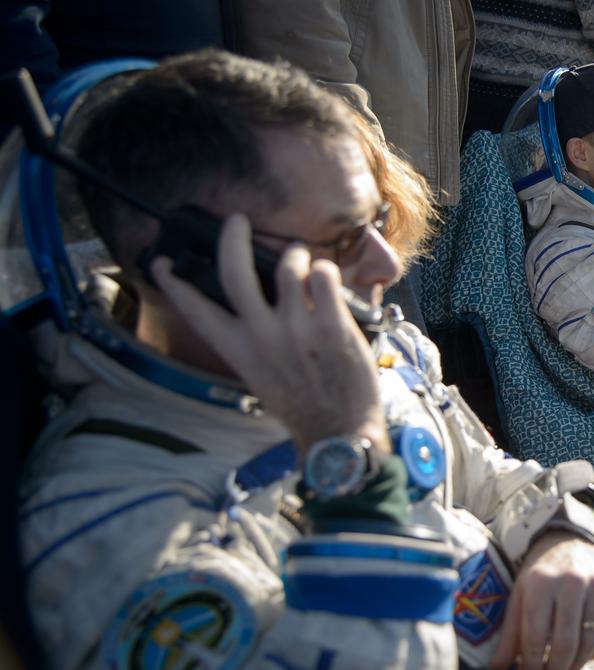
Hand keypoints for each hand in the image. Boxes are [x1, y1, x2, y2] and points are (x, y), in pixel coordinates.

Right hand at [151, 214, 386, 453]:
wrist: (339, 431)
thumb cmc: (303, 404)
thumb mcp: (260, 377)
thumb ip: (252, 342)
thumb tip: (254, 309)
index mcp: (237, 350)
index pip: (195, 309)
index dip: (173, 284)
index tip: (161, 263)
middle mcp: (261, 335)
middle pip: (234, 271)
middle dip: (232, 237)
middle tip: (236, 221)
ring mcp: (296, 329)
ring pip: (288, 265)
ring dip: (296, 255)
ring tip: (303, 260)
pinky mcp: (331, 325)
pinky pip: (324, 276)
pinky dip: (326, 271)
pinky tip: (327, 281)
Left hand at [490, 532, 593, 669]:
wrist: (569, 539)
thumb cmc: (540, 572)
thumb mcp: (519, 595)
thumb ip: (511, 632)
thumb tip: (498, 669)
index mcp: (541, 582)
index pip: (536, 636)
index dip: (532, 667)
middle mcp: (572, 581)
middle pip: (566, 643)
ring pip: (591, 642)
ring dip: (576, 667)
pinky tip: (584, 657)